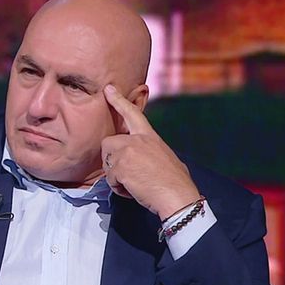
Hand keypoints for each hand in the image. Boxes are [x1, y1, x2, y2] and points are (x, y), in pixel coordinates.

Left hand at [101, 85, 200, 219]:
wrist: (177, 196)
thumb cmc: (175, 182)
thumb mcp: (165, 156)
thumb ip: (148, 151)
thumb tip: (141, 159)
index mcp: (149, 136)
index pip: (132, 113)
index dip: (118, 100)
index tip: (108, 89)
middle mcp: (136, 140)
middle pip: (108, 143)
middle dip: (112, 159)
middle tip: (127, 174)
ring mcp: (127, 152)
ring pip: (107, 163)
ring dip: (116, 177)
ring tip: (135, 183)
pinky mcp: (120, 167)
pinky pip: (110, 179)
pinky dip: (119, 188)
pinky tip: (134, 190)